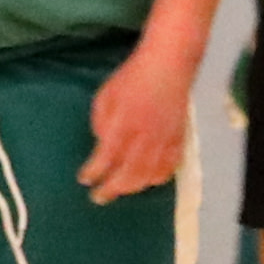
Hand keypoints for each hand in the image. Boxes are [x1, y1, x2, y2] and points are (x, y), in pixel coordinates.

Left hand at [80, 32, 192, 201]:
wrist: (168, 66)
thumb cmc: (132, 78)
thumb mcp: (105, 96)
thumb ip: (101, 123)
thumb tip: (102, 146)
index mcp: (123, 124)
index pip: (105, 158)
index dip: (94, 172)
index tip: (84, 180)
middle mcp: (144, 138)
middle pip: (127, 174)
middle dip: (111, 189)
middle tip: (99, 197)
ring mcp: (164, 141)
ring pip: (148, 175)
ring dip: (132, 188)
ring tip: (120, 190)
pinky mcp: (178, 140)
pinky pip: (169, 168)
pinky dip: (157, 179)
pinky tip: (147, 181)